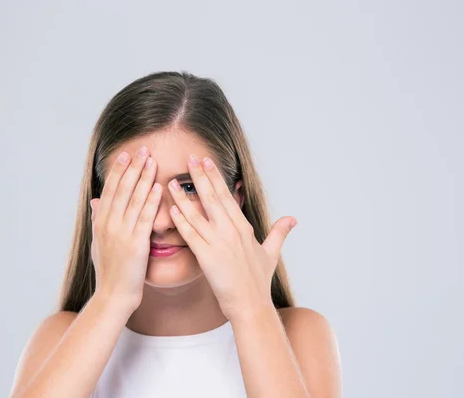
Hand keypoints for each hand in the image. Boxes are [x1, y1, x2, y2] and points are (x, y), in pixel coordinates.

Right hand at [89, 146, 160, 310]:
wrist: (113, 295)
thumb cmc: (109, 270)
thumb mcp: (98, 242)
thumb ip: (98, 220)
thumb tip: (95, 201)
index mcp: (100, 222)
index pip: (110, 190)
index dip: (118, 170)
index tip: (127, 154)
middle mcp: (108, 224)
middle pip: (121, 189)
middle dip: (133, 168)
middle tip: (143, 149)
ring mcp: (121, 233)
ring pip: (133, 199)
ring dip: (143, 178)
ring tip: (152, 161)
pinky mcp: (135, 244)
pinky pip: (144, 218)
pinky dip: (151, 201)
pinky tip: (158, 187)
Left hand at [167, 154, 296, 319]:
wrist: (251, 305)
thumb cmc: (258, 282)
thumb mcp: (271, 253)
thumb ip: (279, 233)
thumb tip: (292, 219)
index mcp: (243, 228)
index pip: (227, 196)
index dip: (215, 178)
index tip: (206, 162)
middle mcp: (231, 232)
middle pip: (213, 198)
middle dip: (200, 176)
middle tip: (190, 158)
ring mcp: (219, 243)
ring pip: (198, 214)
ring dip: (183, 196)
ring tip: (170, 181)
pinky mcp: (207, 257)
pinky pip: (191, 235)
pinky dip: (180, 221)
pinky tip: (171, 209)